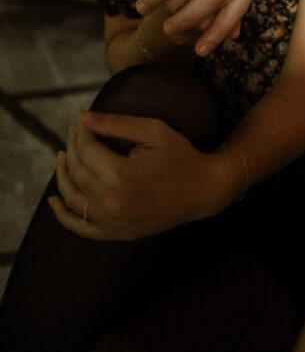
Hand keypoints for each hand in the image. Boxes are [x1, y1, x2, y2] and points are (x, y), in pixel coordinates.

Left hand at [47, 111, 226, 239]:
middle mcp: (112, 202)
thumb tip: (82, 118)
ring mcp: (112, 222)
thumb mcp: (154, 130)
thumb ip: (116, 123)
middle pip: (77, 171)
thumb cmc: (180, 155)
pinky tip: (54, 199)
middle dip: (72, 147)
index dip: (81, 132)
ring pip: (73, 197)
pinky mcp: (116, 233)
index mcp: (120, 175)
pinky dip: (63, 215)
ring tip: (63, 156)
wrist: (202, 191)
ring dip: (63, 174)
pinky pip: (80, 227)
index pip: (86, 149)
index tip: (82, 122)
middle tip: (75, 133)